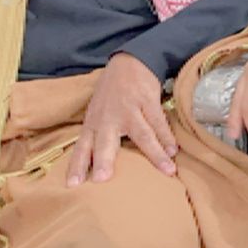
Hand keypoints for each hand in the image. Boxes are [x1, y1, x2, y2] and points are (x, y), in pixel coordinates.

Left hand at [67, 53, 175, 185]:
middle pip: (105, 143)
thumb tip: (94, 164)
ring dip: (155, 154)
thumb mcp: (97, 113)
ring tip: (167, 169)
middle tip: (102, 179)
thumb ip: (97, 135)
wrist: (129, 62)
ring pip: (142, 135)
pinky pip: (159, 122)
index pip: (81, 148)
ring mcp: (129, 110)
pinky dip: (167, 137)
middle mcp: (108, 119)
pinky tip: (174, 150)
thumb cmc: (112, 93)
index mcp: (93, 123)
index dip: (77, 166)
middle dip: (103, 160)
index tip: (72, 185)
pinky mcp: (147, 101)